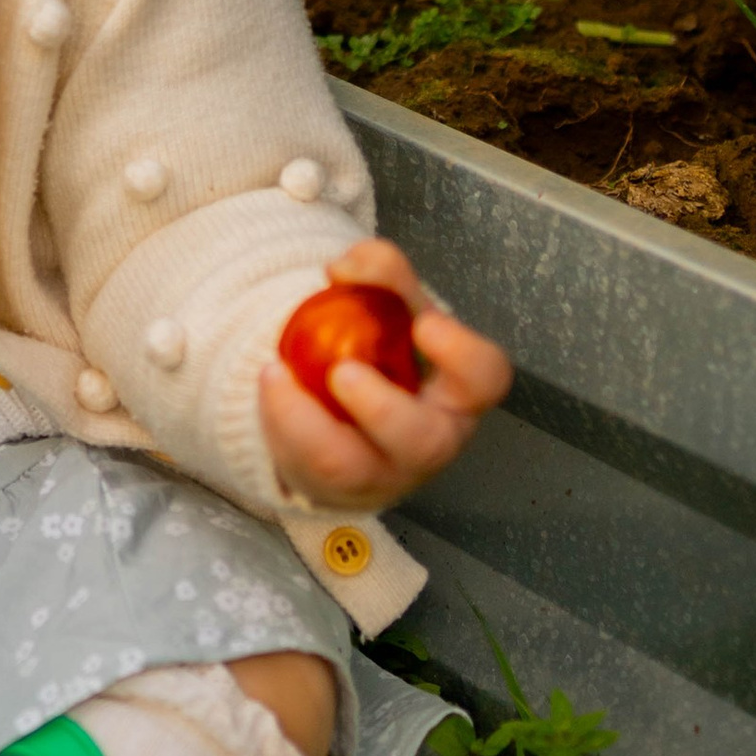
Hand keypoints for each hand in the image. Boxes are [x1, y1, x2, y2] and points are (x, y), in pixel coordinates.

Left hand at [258, 238, 509, 513]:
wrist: (350, 415)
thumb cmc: (386, 357)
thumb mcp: (393, 307)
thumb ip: (381, 271)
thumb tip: (345, 269)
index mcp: (458, 393)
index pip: (485, 378)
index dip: (463, 355)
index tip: (424, 326)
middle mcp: (430, 440)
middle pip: (425, 441)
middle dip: (383, 408)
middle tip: (343, 371)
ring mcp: (381, 471)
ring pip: (353, 468)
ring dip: (309, 422)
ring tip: (279, 373)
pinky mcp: (333, 486)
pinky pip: (304, 464)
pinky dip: (280, 417)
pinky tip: (271, 380)